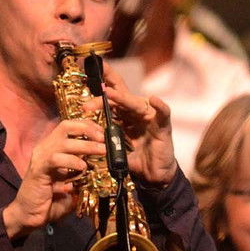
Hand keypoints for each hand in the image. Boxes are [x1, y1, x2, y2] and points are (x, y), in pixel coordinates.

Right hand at [3, 118, 104, 237]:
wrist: (29, 215)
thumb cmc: (52, 199)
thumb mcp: (74, 182)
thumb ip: (86, 172)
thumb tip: (107, 165)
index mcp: (53, 148)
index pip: (70, 126)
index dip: (89, 125)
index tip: (105, 133)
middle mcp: (45, 148)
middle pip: (67, 126)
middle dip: (89, 129)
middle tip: (105, 140)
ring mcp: (40, 158)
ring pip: (64, 142)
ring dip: (86, 145)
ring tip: (102, 152)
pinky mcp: (38, 170)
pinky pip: (55, 159)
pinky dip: (72, 161)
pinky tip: (83, 167)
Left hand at [98, 60, 176, 186]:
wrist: (154, 175)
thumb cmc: (137, 160)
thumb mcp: (116, 150)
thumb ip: (105, 142)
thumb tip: (88, 138)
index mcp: (125, 117)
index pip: (112, 100)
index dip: (102, 86)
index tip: (86, 75)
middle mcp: (137, 114)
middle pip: (120, 100)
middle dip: (103, 97)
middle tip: (86, 104)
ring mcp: (150, 119)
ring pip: (136, 104)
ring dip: (122, 98)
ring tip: (109, 94)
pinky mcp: (163, 126)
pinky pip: (163, 113)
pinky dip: (160, 106)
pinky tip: (153, 99)